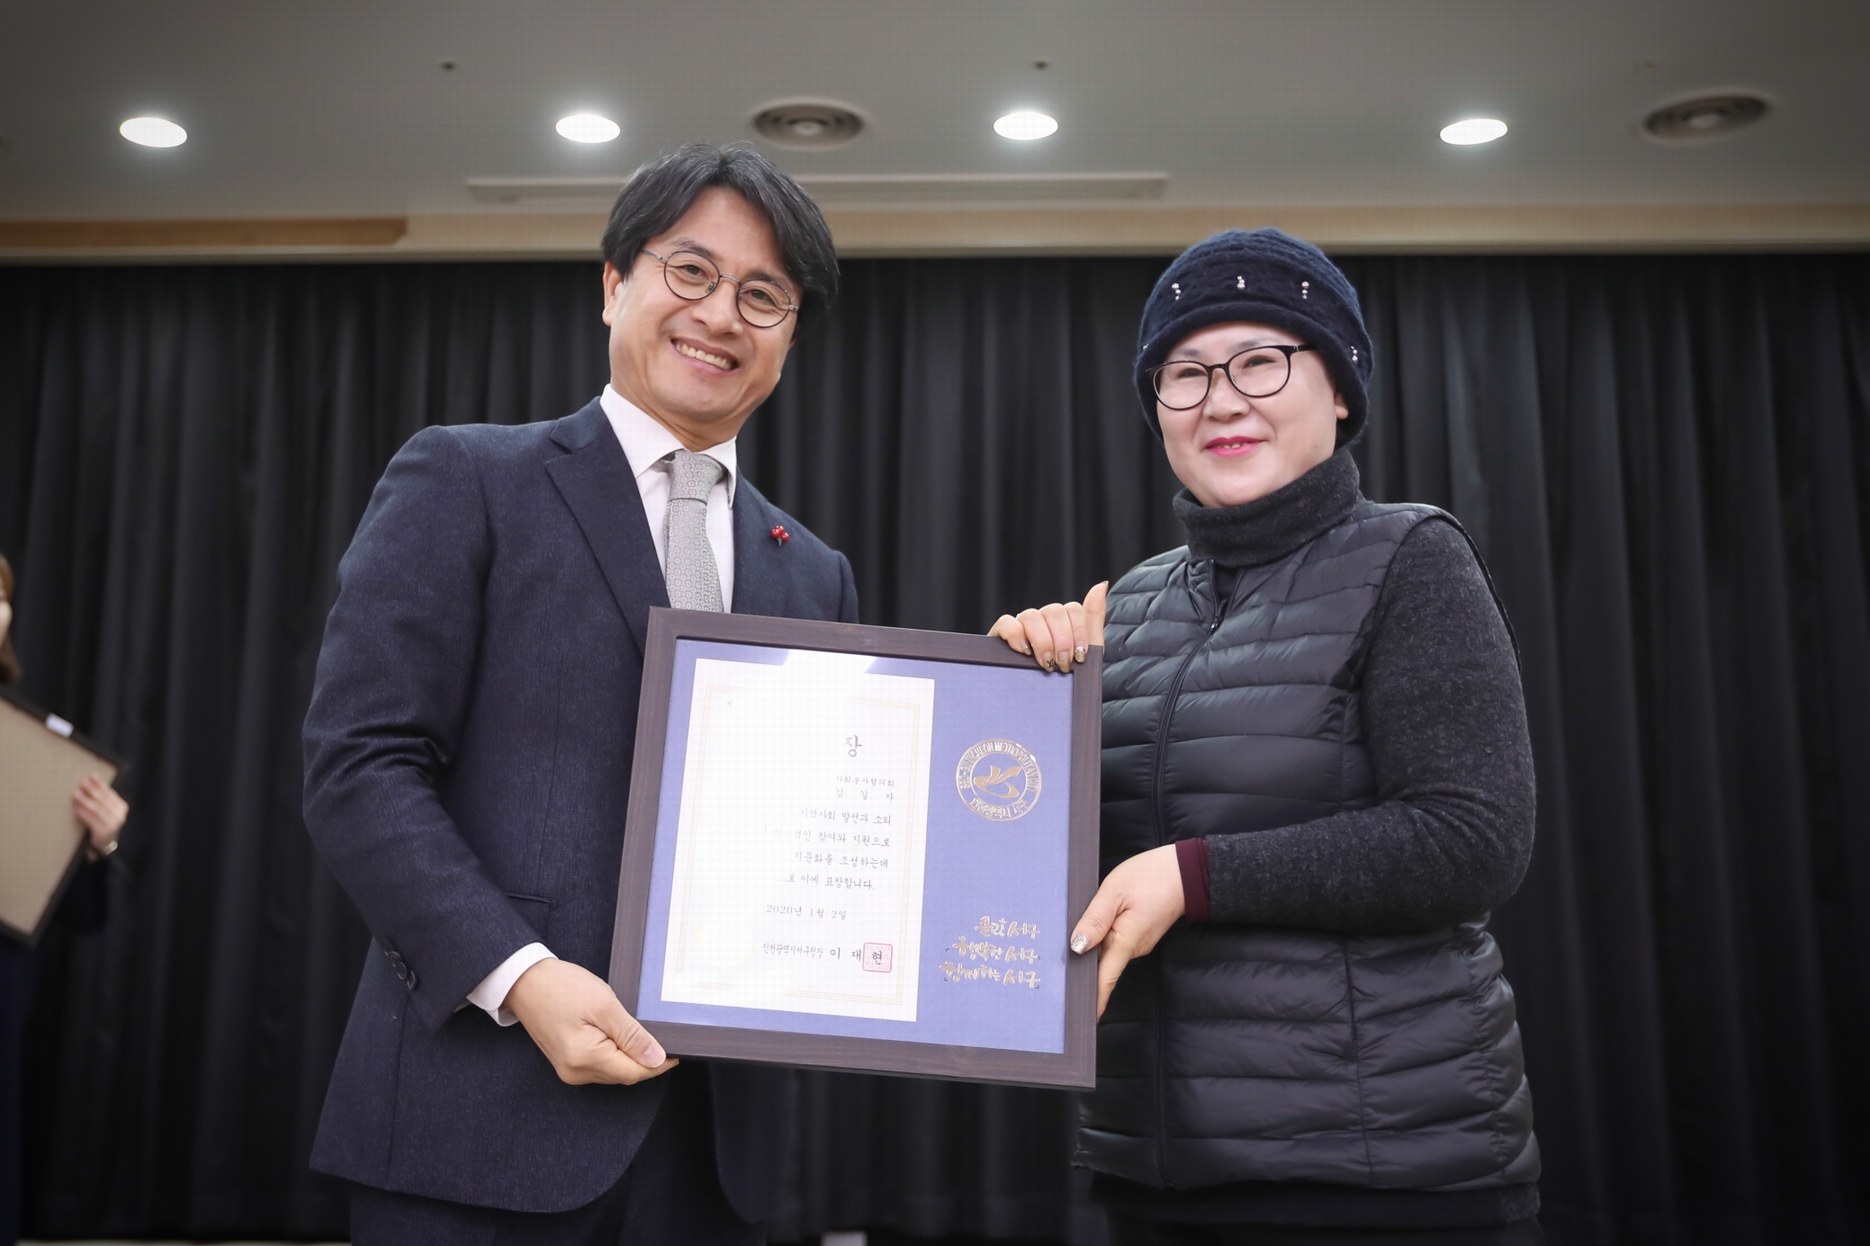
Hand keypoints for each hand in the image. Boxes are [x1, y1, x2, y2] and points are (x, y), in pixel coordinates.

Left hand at [73, 774, 127, 857]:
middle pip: (103, 800)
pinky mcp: (104, 833)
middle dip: (92, 790)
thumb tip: (88, 782)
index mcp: (121, 807)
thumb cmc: (102, 823)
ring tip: (76, 794)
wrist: (105, 844)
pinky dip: (84, 814)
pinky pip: (92, 821)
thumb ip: (101, 800)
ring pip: (98, 810)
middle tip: (82, 782)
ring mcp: (113, 825)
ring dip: (86, 801)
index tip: (91, 775)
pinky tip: (77, 809)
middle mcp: (119, 815)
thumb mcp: (106, 811)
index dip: (100, 783)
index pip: (110, 793)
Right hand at [503, 958, 677, 1085]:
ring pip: (613, 1071)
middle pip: (624, 1074)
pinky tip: (617, 1034)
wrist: (526, 981)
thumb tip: (656, 1058)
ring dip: (629, 1055)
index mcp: (584, 1059)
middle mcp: (575, 1072)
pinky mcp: (567, 1063)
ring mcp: (569, 1070)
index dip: (658, 1064)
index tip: (677, 1050)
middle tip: (659, 1032)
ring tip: (634, 1028)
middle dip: (644, 1058)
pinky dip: (614, 1053)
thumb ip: (632, 1035)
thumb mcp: (604, 1005)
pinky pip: (600, 1065)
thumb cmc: (561, 987)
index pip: (634, 1073)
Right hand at [989, 581, 1107, 672]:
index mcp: (1062, 623)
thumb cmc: (1063, 681)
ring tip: (1045, 663)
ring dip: (1042, 641)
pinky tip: (1024, 652)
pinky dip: (1017, 635)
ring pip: (1032, 615)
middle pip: (1054, 611)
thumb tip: (1101, 585)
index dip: (1078, 631)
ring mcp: (1021, 626)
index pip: (1073, 609)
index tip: (1079, 657)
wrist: (1041, 708)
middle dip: (1062, 641)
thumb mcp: (1085, 654)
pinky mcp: (1000, 635)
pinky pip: (1007, 622)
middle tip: (1062, 665)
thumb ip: (1093, 620)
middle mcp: (1042, 621)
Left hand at [1068, 844, 1185, 1017]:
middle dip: (1082, 975)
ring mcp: (1136, 942)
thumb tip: (1076, 947)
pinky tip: (1085, 934)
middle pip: (1101, 968)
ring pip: (1107, 954)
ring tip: (1061, 958)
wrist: (1187, 872)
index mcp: (1126, 941)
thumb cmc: (1152, 876)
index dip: (1093, 1000)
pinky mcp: (1137, 933)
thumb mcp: (1115, 891)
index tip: (1081, 1019)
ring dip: (1088, 955)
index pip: (1104, 979)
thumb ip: (1095, 919)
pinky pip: (1114, 942)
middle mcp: (1132, 948)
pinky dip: (1099, 941)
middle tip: (1055, 984)